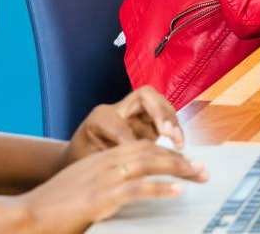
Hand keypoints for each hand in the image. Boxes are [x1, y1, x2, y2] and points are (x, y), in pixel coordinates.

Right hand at [16, 140, 206, 233]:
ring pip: (150, 163)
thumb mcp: (87, 182)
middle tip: (203, 170)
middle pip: (153, 150)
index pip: (145, 144)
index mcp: (106, 155)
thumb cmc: (56, 202)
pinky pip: (137, 188)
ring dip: (178, 168)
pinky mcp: (101, 198)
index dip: (168, 150)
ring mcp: (106, 178)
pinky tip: (177, 191)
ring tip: (198, 175)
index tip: (188, 160)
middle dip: (181, 159)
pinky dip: (160, 188)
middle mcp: (109, 161)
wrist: (27, 213)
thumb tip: (133, 186)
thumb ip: (110, 179)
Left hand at [64, 86, 183, 165]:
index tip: (133, 158)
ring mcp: (137, 113)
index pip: (119, 123)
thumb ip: (108, 161)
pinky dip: (173, 129)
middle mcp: (120, 109)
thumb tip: (130, 163)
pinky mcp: (148, 122)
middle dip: (159, 112)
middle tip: (167, 132)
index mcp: (99, 118)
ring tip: (177, 140)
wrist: (81, 160)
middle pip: (145, 96)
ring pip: (159, 104)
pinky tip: (177, 144)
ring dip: (171, 120)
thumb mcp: (89, 163)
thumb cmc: (83, 163)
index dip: (128, 139)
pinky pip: (165, 118)